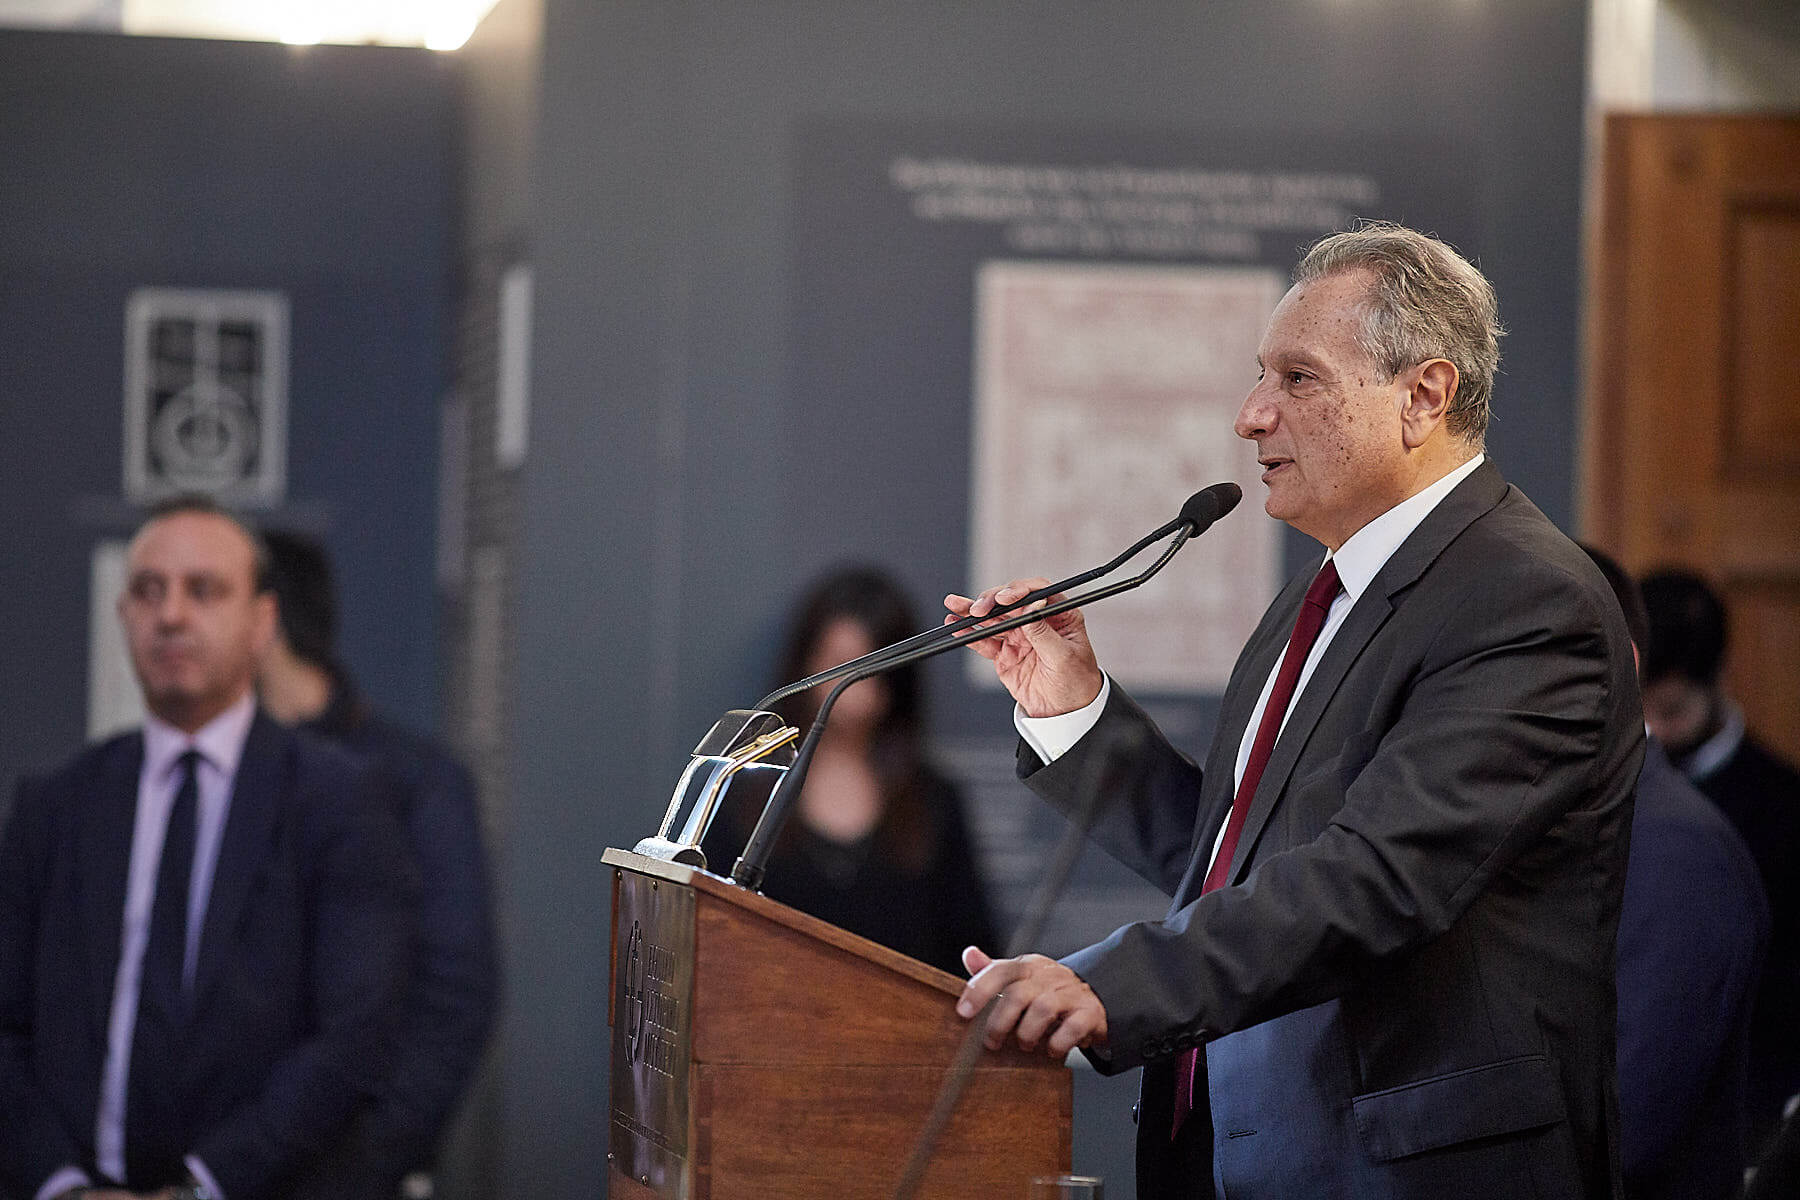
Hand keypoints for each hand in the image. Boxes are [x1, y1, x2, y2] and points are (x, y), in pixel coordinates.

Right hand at [944, 578, 1103, 717]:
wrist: (1065, 713)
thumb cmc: (1076, 683)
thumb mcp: (1064, 656)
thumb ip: (1043, 632)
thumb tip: (1031, 608)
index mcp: (1059, 615)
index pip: (1038, 592)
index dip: (1019, 591)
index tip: (1005, 598)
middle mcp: (1037, 621)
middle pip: (1010, 602)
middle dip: (991, 602)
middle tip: (978, 609)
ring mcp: (1019, 636)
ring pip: (993, 619)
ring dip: (973, 612)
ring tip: (955, 606)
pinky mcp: (1005, 654)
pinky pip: (985, 641)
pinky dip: (969, 634)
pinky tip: (955, 626)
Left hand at [956, 945, 1107, 1056]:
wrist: (1098, 994)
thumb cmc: (1051, 989)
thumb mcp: (1022, 978)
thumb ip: (993, 971)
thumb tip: (969, 955)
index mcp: (1029, 966)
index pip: (1000, 970)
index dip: (979, 990)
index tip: (963, 1012)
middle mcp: (1049, 976)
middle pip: (1018, 994)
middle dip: (999, 1023)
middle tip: (992, 1042)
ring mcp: (1071, 993)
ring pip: (1043, 1010)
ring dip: (1027, 1034)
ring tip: (1025, 1044)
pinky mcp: (1089, 1012)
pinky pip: (1072, 1028)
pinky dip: (1058, 1043)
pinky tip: (1052, 1050)